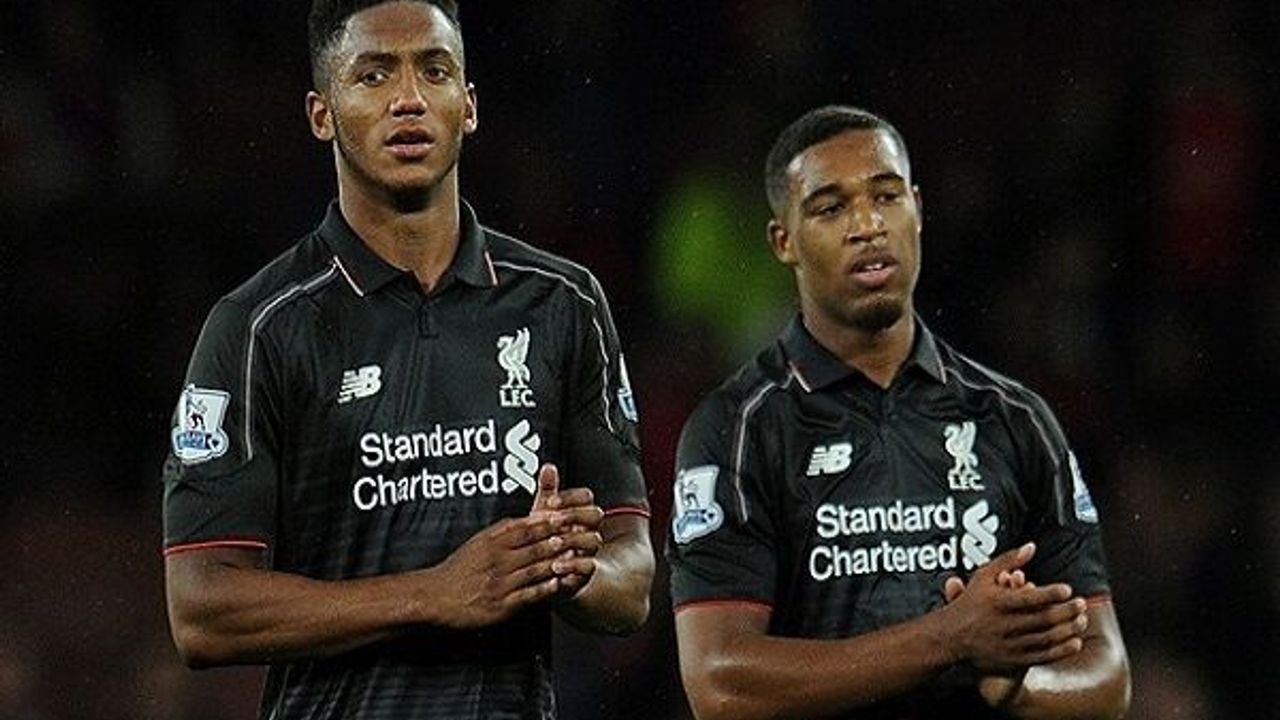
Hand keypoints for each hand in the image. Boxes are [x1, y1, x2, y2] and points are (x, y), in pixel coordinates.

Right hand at [429, 514, 598, 628]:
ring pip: (535, 569)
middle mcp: (497, 559)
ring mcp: (500, 582)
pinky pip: (529, 594)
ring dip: (559, 563)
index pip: (526, 527)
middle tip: (583, 535)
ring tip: (578, 557)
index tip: (569, 515)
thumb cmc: (461, 567)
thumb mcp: (480, 541)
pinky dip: (546, 587)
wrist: (436, 596)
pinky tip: (560, 582)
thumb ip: (506, 529)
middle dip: (561, 540)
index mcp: (493, 541)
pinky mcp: (501, 604)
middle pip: (535, 546)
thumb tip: (533, 516)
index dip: (550, 521)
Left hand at [528, 463, 602, 597]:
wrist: (546, 573)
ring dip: (572, 539)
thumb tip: (548, 467)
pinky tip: (555, 565)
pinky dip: (572, 566)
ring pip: (594, 539)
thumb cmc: (544, 540)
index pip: (586, 496)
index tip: (550, 501)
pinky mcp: (586, 572)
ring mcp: (590, 550)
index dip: (570, 497)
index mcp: (580, 512)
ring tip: (552, 542)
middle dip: (574, 515)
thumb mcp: (542, 515)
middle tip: (552, 519)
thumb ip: (546, 491)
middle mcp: (589, 529)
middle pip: (596, 514)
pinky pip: (588, 567)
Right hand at [938, 543, 1087, 673]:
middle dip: (1066, 611)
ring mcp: (1010, 643)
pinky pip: (1043, 656)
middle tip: (1081, 603)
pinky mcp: (1014, 659)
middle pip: (1042, 618)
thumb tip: (1031, 547)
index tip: (1067, 589)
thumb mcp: (983, 576)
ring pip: (1046, 638)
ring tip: (1082, 620)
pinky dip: (1062, 650)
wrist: (951, 635)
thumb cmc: (970, 603)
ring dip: (1068, 630)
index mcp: (998, 602)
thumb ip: (1008, 560)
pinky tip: (1075, 642)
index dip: (1050, 593)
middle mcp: (1004, 624)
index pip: (1029, 598)